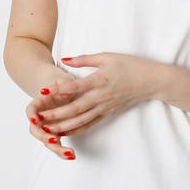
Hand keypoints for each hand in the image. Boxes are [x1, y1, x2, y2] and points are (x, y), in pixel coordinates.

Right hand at [25, 69, 80, 159]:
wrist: (61, 89)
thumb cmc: (62, 83)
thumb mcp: (63, 81)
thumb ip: (62, 86)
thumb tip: (65, 94)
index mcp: (40, 103)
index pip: (31, 110)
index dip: (31, 115)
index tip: (35, 119)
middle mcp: (40, 117)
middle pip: (37, 131)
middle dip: (45, 137)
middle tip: (55, 141)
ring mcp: (47, 127)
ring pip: (47, 141)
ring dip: (57, 149)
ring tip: (70, 154)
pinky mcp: (56, 133)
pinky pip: (57, 144)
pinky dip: (63, 151)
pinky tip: (72, 155)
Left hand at [30, 52, 155, 147]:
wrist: (151, 81)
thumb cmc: (130, 65)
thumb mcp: (107, 56)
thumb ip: (84, 59)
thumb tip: (64, 58)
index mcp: (100, 80)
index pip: (76, 87)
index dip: (59, 89)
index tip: (44, 91)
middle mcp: (101, 96)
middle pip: (75, 108)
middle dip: (56, 114)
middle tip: (38, 117)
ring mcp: (105, 107)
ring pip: (82, 120)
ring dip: (63, 126)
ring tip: (47, 129)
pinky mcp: (108, 113)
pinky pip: (91, 124)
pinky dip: (77, 130)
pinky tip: (65, 133)